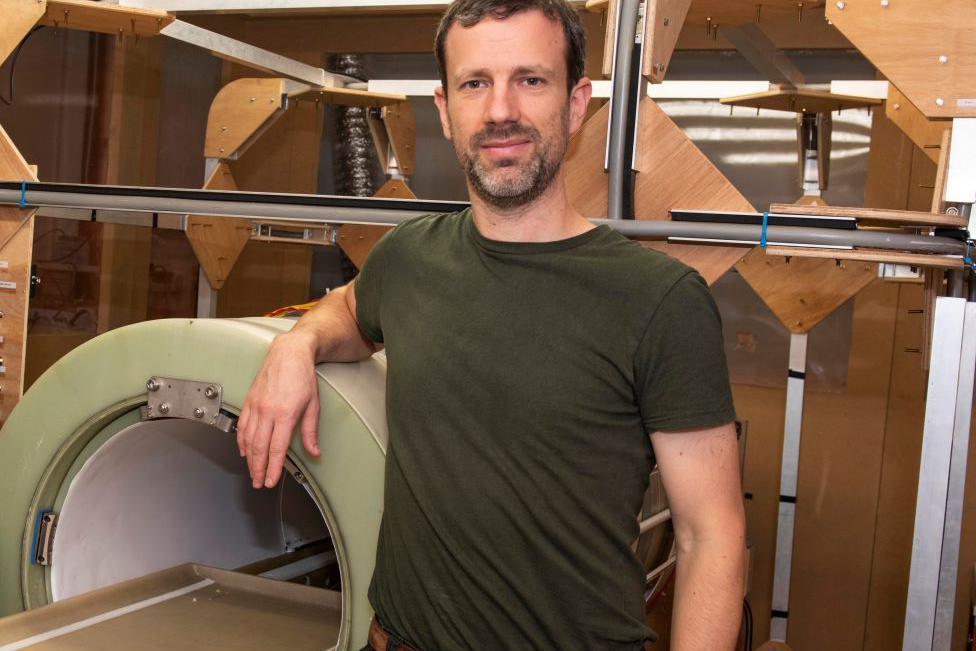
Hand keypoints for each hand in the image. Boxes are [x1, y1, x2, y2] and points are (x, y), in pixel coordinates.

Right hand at [238, 331, 320, 488]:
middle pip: (259, 447)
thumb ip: (310, 431)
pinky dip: (242, 441)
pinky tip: (244, 450)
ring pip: (248, 438)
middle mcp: (267, 411)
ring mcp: (256, 405)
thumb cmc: (302, 376)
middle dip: (258, 468)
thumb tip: (314, 452)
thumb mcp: (313, 404)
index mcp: (285, 413)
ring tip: (252, 471)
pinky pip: (242, 425)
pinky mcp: (249, 400)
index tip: (270, 480)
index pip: (276, 448)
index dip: (272, 468)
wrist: (288, 353)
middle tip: (258, 483)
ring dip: (249, 458)